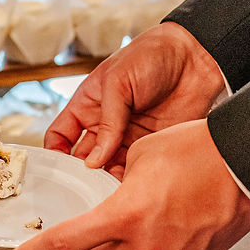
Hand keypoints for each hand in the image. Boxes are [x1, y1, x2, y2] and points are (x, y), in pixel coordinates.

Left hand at [13, 119, 249, 249]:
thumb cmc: (199, 151)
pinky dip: (152, 249)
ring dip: (123, 248)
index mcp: (125, 214)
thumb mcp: (142, 154)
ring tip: (145, 215)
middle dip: (89, 249)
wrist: (248, 165)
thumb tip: (110, 191)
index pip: (69, 241)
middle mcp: (144, 244)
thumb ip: (117, 180)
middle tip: (96, 226)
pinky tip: (167, 222)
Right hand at [46, 22, 224, 178]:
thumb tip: (94, 159)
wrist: (195, 59)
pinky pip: (134, 170)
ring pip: (107, 169)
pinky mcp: (150, 147)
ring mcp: (127, 138)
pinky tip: (128, 188)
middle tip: (83, 191)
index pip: (60, 135)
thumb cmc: (151, 56)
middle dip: (80, 175)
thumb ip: (107, 122)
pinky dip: (129, 182)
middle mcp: (104, 125)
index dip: (54, 153)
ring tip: (105, 193)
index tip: (55, 171)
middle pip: (82, 158)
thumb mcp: (118, 82)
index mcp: (87, 105)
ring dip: (105, 181)